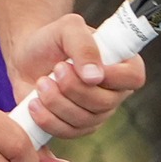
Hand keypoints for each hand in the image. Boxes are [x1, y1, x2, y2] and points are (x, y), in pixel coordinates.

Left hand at [8, 13, 147, 141]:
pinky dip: (47, 119)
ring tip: (41, 82)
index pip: (133, 78)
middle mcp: (115, 91)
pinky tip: (34, 102)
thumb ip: (83, 46)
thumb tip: (94, 78)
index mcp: (122, 64)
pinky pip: (68, 132)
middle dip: (74, 88)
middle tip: (56, 69)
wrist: (27, 57)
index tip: (82, 66)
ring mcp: (97, 113)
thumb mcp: (68, 28)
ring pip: (84, 120)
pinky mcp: (76, 127)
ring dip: (57, 102)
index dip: (112, 77)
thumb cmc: (52, 39)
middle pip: (105, 103)